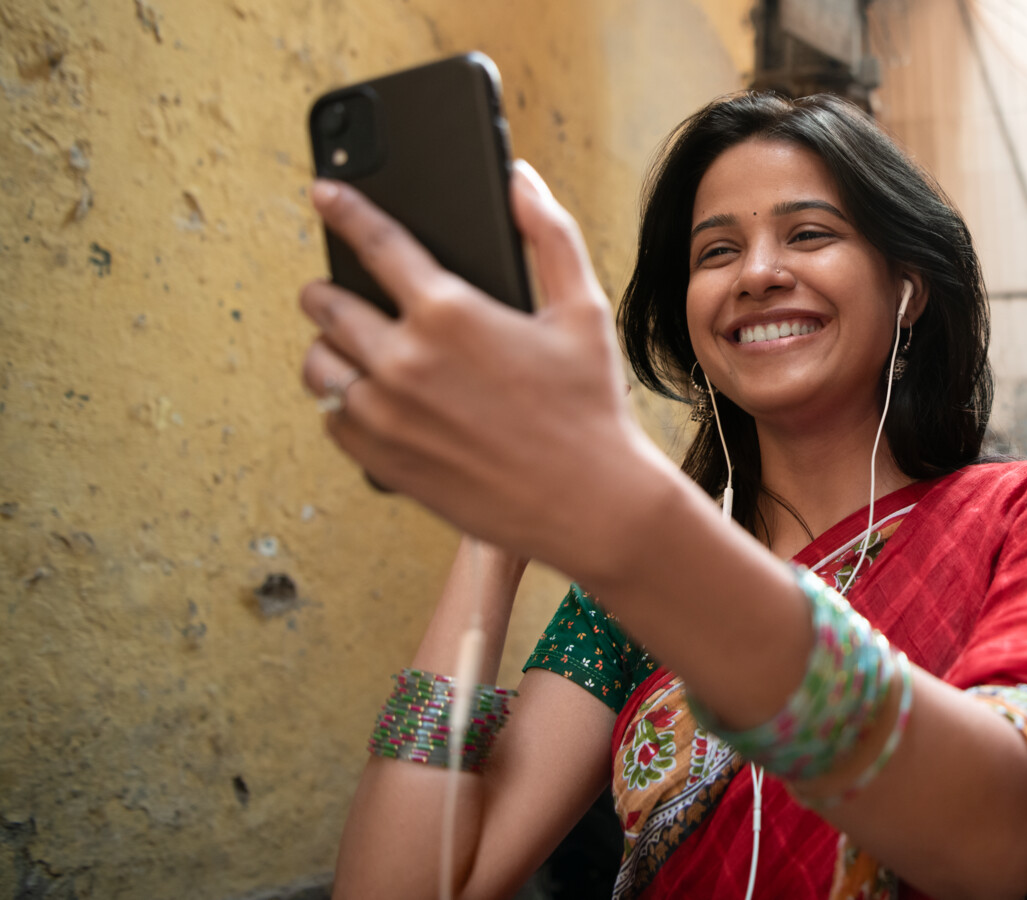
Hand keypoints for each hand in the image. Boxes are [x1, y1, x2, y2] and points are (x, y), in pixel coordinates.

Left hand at [299, 162, 679, 582]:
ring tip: (357, 350)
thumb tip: (521, 179)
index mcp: (450, 312)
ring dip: (331, 349)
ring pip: (318, 364)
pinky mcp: (381, 460)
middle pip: (326, 303)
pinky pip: (331, 418)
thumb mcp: (584, 310)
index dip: (344, 209)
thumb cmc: (591, 407)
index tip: (326, 194)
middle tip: (342, 290)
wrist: (590, 505)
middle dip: (330, 288)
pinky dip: (344, 405)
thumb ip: (550, 234)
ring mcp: (386, 415)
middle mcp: (405, 360)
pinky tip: (376, 401)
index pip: (374, 240)